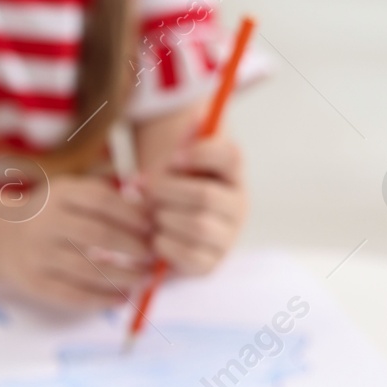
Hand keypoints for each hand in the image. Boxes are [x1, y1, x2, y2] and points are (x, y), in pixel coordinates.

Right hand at [0, 174, 153, 308]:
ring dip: (122, 276)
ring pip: (87, 269)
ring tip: (143, 278)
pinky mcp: (35, 283)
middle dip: (132, 247)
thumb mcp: (69, 193)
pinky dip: (102, 299)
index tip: (151, 227)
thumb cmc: (49, 213)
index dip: (131, 215)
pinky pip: (73, 295)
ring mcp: (38, 255)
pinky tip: (121, 298)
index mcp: (58, 196)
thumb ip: (105, 197)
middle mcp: (45, 224)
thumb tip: (152, 211)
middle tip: (152, 255)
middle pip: (97, 235)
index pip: (101, 201)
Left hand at [140, 135, 247, 275]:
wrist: (165, 228)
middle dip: (168, 193)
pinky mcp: (210, 265)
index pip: (232, 155)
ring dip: (165, 218)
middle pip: (205, 196)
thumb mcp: (178, 161)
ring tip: (152, 215)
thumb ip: (186, 142)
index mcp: (233, 174)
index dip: (201, 153)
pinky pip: (189, 255)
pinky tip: (156, 237)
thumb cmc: (172, 187)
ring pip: (198, 226)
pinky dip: (165, 244)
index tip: (174, 158)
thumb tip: (195, 121)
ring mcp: (228, 238)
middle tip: (148, 191)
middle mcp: (238, 206)